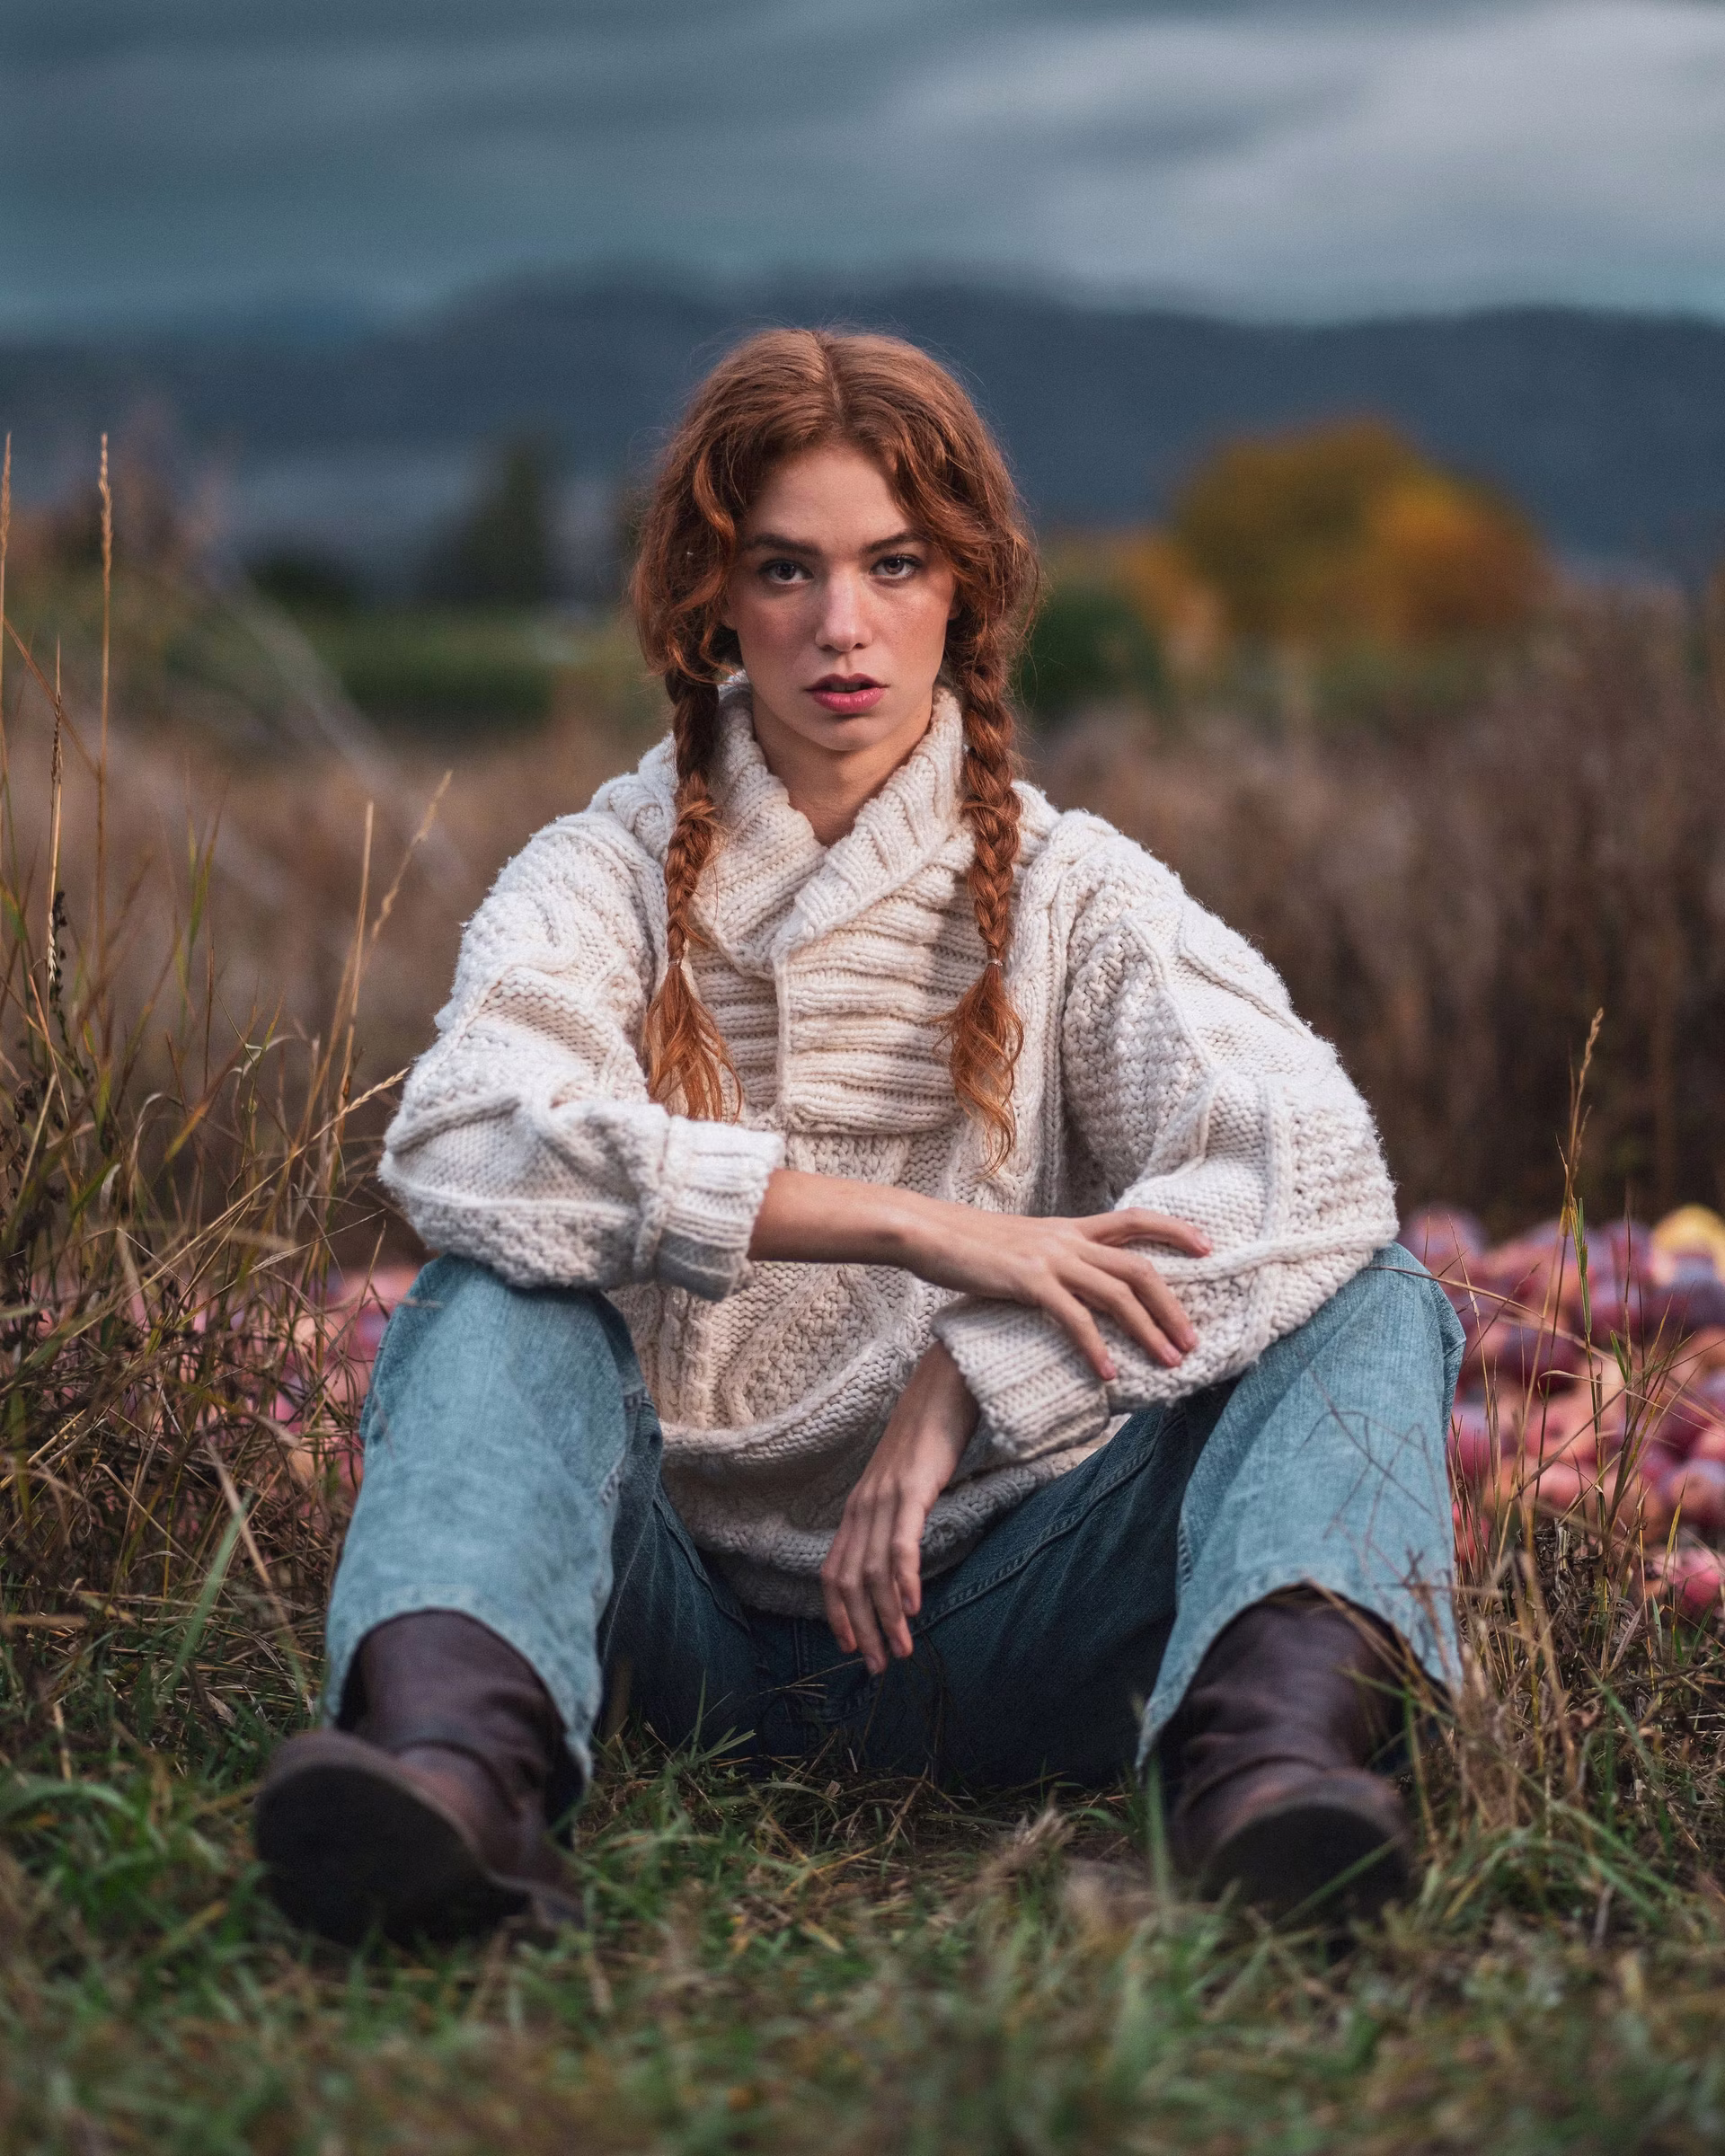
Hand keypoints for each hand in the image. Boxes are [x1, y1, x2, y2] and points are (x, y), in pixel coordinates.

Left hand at [822, 1340, 976, 1674]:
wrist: (942, 1384)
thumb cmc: (929, 1437)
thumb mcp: (903, 1484)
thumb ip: (895, 1518)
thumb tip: (899, 1558)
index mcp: (858, 1509)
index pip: (833, 1574)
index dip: (838, 1615)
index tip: (852, 1649)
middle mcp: (863, 1506)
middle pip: (849, 1582)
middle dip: (862, 1629)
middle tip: (877, 1667)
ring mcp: (884, 1497)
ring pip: (874, 1571)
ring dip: (886, 1617)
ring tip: (901, 1651)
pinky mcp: (911, 1488)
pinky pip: (902, 1542)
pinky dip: (903, 1578)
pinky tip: (913, 1606)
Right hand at [898, 1205, 1206, 1382]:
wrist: (925, 1231)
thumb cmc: (965, 1245)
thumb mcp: (1016, 1245)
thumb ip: (1047, 1260)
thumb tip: (1063, 1284)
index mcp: (1068, 1228)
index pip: (1135, 1219)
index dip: (1175, 1231)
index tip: (1208, 1247)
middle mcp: (1067, 1239)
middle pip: (1139, 1267)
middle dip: (1172, 1305)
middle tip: (1194, 1341)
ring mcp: (1050, 1258)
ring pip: (1118, 1294)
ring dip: (1149, 1331)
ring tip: (1170, 1362)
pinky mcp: (1028, 1281)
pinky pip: (1074, 1318)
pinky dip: (1096, 1347)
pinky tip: (1108, 1373)